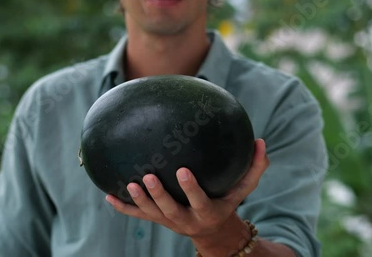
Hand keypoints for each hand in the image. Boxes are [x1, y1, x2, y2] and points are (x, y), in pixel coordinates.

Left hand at [105, 139, 268, 237]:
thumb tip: (262, 142)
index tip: (182, 169)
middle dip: (159, 195)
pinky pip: (138, 215)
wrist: (210, 229)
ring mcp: (169, 222)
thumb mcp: (243, 189)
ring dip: (139, 200)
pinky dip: (123, 207)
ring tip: (129, 183)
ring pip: (152, 214)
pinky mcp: (157, 220)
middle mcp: (187, 220)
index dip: (191, 188)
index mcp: (208, 211)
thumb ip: (254, 168)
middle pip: (171, 211)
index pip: (200, 201)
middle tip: (148, 176)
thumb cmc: (226, 201)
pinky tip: (108, 195)